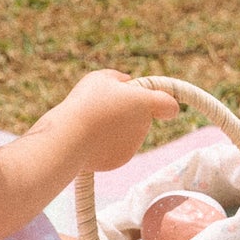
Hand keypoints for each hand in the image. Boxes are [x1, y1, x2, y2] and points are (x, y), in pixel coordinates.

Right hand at [54, 70, 179, 173]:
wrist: (70, 137)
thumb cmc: (86, 103)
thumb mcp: (99, 78)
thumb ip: (117, 78)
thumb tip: (127, 82)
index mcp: (145, 103)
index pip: (169, 106)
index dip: (164, 103)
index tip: (154, 103)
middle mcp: (144, 126)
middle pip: (141, 118)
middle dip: (127, 113)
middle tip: (103, 108)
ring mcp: (133, 146)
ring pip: (127, 134)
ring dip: (115, 129)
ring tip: (92, 123)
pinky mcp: (120, 161)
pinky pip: (115, 149)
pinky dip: (105, 144)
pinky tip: (89, 138)